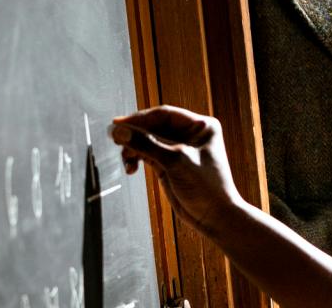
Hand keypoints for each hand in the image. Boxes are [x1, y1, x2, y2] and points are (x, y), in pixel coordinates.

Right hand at [110, 106, 243, 235]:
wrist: (214, 217)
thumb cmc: (205, 186)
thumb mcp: (175, 161)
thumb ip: (146, 144)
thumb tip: (119, 131)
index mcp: (200, 125)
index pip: (164, 114)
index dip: (140, 118)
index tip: (118, 124)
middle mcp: (190, 134)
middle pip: (154, 126)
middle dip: (135, 135)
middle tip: (116, 140)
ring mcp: (179, 149)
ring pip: (148, 141)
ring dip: (134, 149)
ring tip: (127, 161)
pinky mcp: (170, 164)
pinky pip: (148, 154)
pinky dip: (137, 159)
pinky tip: (131, 168)